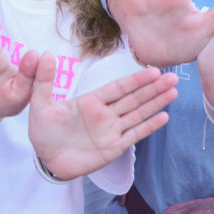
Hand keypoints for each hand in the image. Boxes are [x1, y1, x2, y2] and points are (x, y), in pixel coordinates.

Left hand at [29, 55, 175, 180]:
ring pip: (138, 114)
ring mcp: (111, 130)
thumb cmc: (43, 131)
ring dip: (156, 104)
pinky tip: (164, 117)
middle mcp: (105, 113)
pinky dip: (149, 127)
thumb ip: (43, 81)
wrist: (45, 160)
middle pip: (134, 98)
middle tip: (173, 77)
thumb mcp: (40, 104)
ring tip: (174, 92)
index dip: (136, 79)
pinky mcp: (113, 148)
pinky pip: (134, 135)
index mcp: (91, 100)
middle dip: (153, 88)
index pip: (118, 87)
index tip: (153, 70)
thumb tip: (44, 54)